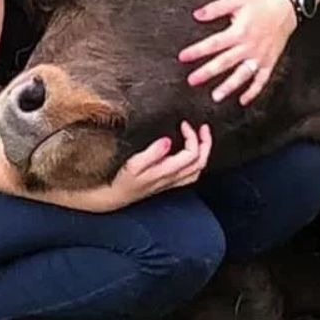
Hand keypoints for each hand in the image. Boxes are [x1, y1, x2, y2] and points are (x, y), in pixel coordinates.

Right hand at [82, 121, 211, 212]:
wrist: (114, 196)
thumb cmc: (121, 181)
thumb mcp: (133, 165)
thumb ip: (151, 153)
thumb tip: (167, 140)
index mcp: (166, 171)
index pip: (191, 154)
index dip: (192, 136)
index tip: (183, 123)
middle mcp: (173, 178)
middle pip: (200, 162)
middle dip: (205, 143)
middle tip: (203, 127)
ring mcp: (172, 182)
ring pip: (198, 169)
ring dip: (203, 152)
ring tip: (201, 137)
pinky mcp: (168, 182)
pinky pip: (191, 174)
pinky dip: (196, 161)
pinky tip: (191, 152)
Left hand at [178, 0, 296, 105]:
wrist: (285, 10)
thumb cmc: (259, 6)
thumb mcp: (235, 1)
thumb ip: (215, 8)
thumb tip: (197, 14)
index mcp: (239, 31)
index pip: (214, 43)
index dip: (197, 51)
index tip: (183, 57)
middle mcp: (248, 46)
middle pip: (225, 62)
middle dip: (207, 72)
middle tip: (192, 81)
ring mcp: (259, 57)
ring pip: (242, 75)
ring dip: (229, 87)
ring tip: (216, 96)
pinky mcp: (268, 63)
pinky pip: (261, 80)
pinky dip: (253, 92)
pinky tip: (243, 100)